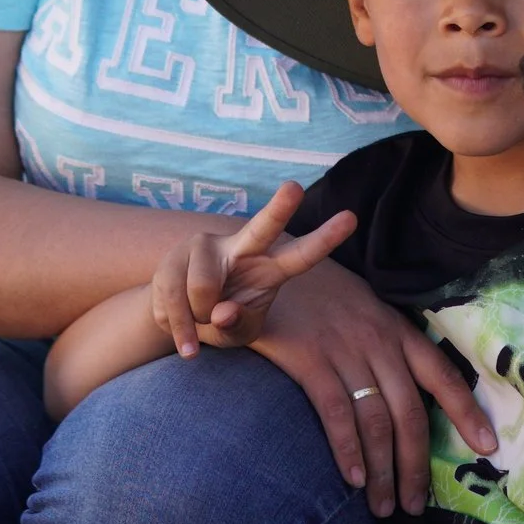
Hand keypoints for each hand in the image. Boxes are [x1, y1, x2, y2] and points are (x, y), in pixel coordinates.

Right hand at [150, 182, 354, 354]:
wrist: (178, 318)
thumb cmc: (222, 321)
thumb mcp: (238, 334)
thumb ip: (236, 326)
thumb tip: (223, 311)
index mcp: (269, 267)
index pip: (301, 255)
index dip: (325, 239)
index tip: (351, 218)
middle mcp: (240, 247)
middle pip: (262, 227)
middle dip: (279, 208)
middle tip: (295, 187)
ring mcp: (204, 247)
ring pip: (202, 289)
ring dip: (198, 319)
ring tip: (200, 323)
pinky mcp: (171, 258)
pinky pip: (173, 302)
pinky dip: (178, 328)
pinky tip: (183, 337)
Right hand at [253, 256, 499, 518]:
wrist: (266, 264)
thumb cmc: (317, 291)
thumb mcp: (363, 307)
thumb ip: (386, 344)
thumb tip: (409, 390)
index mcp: (397, 329)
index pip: (442, 375)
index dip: (466, 412)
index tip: (487, 447)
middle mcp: (378, 341)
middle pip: (409, 412)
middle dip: (416, 464)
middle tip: (416, 505)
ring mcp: (344, 350)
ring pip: (376, 420)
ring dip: (383, 470)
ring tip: (384, 506)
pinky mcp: (309, 359)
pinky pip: (336, 413)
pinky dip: (348, 450)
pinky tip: (353, 479)